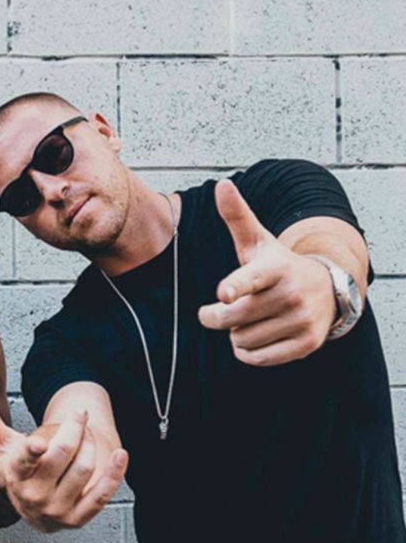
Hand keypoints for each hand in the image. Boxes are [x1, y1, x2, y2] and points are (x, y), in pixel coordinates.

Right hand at [0, 393, 127, 532]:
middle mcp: (35, 496)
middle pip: (62, 454)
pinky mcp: (79, 519)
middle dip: (74, 428)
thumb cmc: (20, 470)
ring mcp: (58, 509)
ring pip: (84, 468)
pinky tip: (120, 455)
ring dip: (91, 444)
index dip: (32, 452)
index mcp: (15, 476)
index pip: (23, 462)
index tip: (39, 443)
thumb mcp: (3, 448)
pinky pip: (102, 494)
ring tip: (87, 435)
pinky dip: (114, 473)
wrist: (35, 508)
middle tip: (79, 416)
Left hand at [197, 179, 334, 365]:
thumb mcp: (258, 241)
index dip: (235, 286)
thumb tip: (221, 184)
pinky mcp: (306, 344)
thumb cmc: (277, 265)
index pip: (251, 278)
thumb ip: (237, 216)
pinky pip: (256, 358)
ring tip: (250, 318)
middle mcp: (291, 293)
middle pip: (231, 317)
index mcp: (275, 267)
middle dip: (216, 316)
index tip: (223, 293)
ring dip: (235, 333)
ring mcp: (302, 320)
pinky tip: (255, 335)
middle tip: (217, 309)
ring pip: (240, 340)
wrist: (326, 289)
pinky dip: (246, 351)